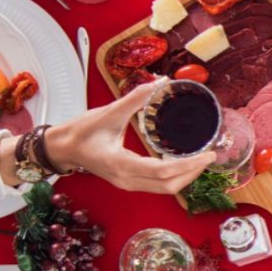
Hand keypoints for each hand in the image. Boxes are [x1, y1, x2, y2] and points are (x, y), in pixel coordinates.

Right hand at [42, 80, 214, 192]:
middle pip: (169, 186)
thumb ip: (135, 98)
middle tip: (210, 155)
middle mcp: (126, 180)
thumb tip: (161, 81)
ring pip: (165, 189)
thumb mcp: (108, 112)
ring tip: (201, 159)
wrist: (61, 149)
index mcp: (121, 164)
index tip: (208, 154)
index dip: (188, 165)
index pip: (162, 171)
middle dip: (193, 172)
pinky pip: (158, 186)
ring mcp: (127, 184)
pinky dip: (175, 177)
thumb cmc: (80, 131)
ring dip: (186, 177)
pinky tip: (185, 163)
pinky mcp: (129, 182)